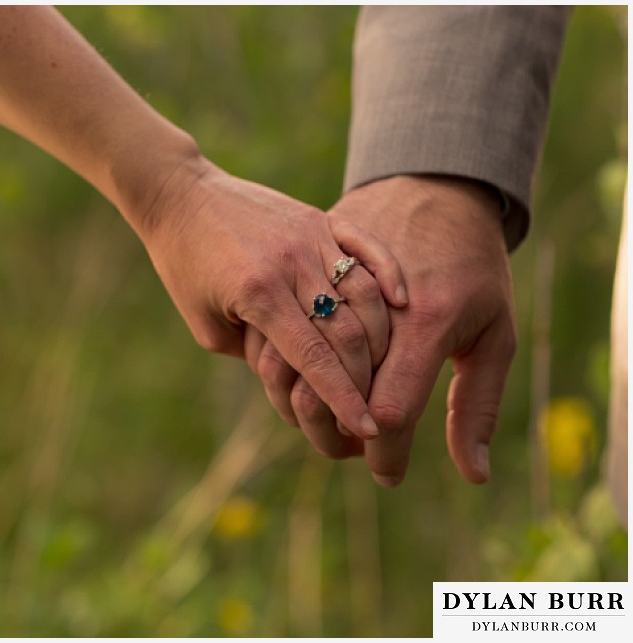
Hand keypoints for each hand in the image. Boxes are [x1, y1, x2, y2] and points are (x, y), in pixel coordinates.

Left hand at [129, 154, 406, 439]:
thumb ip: (255, 352)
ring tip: (385, 368)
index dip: (343, 397)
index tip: (366, 428)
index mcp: (258, 293)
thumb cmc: (185, 267)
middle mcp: (290, 263)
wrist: (181, 197)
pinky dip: (387, 275)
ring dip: (381, 335)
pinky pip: (364, 248)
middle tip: (377, 405)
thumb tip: (301, 376)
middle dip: (366, 376)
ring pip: (364, 291)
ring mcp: (308, 236)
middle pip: (348, 328)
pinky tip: (402, 302)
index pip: (314, 356)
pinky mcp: (317, 219)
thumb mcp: (207, 325)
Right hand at [255, 175, 514, 485]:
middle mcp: (371, 300)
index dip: (383, 451)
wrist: (438, 185)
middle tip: (347, 448)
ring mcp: (332, 274)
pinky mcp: (304, 260)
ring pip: (294, 358)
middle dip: (334, 432)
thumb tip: (470, 475)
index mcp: (427, 320)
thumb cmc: (474, 262)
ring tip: (323, 417)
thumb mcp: (495, 332)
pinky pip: (280, 322)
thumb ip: (477, 406)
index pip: (391, 408)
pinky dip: (284, 356)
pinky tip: (300, 373)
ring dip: (302, 399)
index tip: (382, 472)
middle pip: (334, 389)